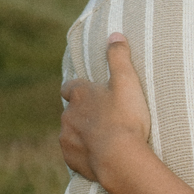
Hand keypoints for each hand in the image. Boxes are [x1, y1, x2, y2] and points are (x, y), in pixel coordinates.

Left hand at [60, 36, 151, 185]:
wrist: (120, 159)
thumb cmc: (125, 118)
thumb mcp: (127, 81)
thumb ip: (119, 57)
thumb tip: (114, 34)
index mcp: (79, 94)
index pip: (69, 87)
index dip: (78, 89)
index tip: (89, 93)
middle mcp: (67, 114)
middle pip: (71, 111)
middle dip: (83, 114)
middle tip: (105, 119)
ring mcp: (67, 137)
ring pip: (72, 132)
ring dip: (84, 134)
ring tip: (105, 140)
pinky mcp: (70, 158)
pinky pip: (75, 153)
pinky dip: (85, 153)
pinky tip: (100, 156)